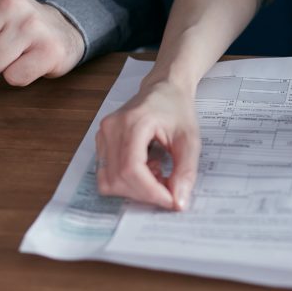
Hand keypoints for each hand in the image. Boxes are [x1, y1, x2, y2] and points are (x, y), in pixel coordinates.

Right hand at [95, 79, 200, 210]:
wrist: (164, 88)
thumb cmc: (177, 108)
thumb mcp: (190, 140)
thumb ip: (186, 171)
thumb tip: (178, 202)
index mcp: (133, 122)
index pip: (132, 169)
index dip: (150, 192)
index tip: (171, 200)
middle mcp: (112, 128)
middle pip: (118, 179)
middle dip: (145, 193)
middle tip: (168, 189)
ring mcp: (103, 134)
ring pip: (108, 181)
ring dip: (134, 189)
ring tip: (156, 174)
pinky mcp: (101, 141)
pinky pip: (106, 174)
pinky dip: (126, 181)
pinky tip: (145, 169)